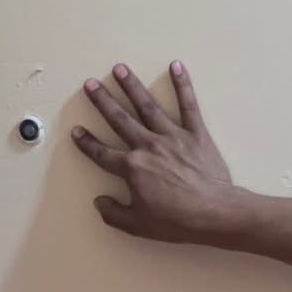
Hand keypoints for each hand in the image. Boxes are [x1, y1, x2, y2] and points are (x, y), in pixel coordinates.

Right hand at [72, 61, 242, 244]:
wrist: (214, 213)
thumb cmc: (176, 221)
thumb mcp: (138, 225)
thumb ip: (114, 213)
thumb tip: (100, 203)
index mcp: (132, 168)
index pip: (103, 154)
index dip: (88, 144)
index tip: (77, 132)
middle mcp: (148, 146)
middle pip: (120, 120)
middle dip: (103, 101)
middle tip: (90, 84)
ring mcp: (172, 137)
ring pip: (147, 106)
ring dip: (132, 86)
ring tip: (120, 68)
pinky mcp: (195, 134)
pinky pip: (188, 105)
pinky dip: (183, 85)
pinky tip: (176, 66)